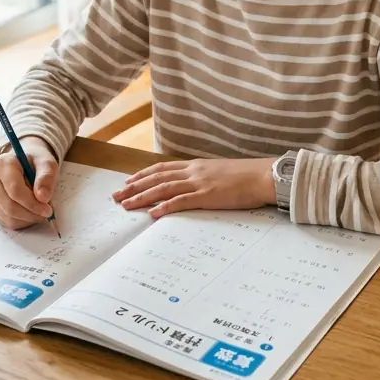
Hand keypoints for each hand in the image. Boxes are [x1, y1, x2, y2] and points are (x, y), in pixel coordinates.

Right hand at [0, 136, 59, 229]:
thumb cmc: (35, 161)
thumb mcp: (46, 162)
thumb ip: (46, 177)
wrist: (23, 162)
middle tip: (46, 214)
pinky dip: (21, 221)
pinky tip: (30, 212)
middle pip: (9, 206)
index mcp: (3, 164)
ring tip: (39, 211)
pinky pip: (5, 221)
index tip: (48, 210)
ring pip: (7, 217)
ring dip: (27, 219)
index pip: (15, 190)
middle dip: (31, 214)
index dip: (32, 204)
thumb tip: (43, 198)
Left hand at [112, 158, 275, 217]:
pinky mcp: (208, 195)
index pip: (162, 168)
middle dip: (134, 187)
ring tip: (126, 205)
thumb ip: (204, 178)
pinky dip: (165, 207)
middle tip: (116, 196)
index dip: (142, 175)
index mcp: (196, 166)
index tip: (127, 182)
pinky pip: (182, 201)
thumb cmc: (246, 176)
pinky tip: (153, 213)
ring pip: (164, 188)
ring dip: (143, 197)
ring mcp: (199, 183)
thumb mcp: (220, 172)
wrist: (264, 175)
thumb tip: (194, 186)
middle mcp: (193, 171)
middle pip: (156, 177)